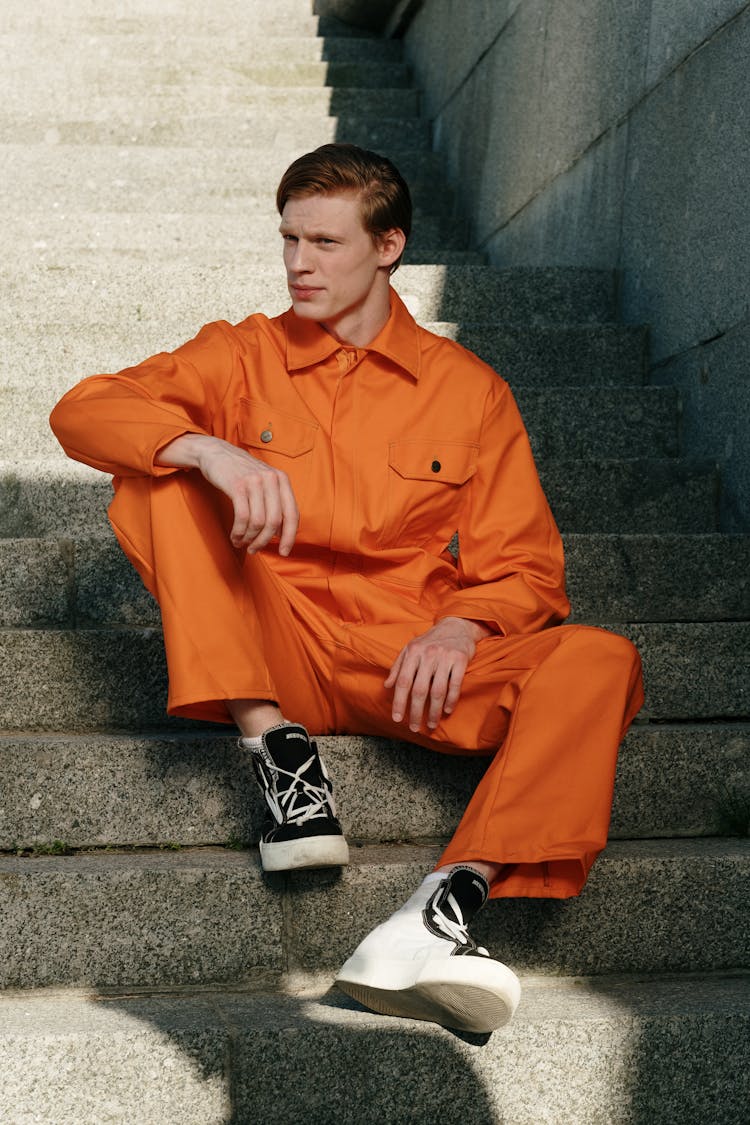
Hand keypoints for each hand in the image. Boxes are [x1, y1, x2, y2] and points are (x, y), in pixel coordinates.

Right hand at [156, 434, 298, 554]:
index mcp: (282, 480)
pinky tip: (235, 536)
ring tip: (242, 543)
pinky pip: (242, 517)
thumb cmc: (240, 472)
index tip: (284, 553)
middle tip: (254, 549)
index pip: (292, 514)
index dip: (290, 537)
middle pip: (275, 521)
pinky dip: (239, 532)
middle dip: (264, 541)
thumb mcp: (264, 482)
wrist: (216, 452)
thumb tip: (282, 533)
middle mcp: (271, 479)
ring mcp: (255, 481)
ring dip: (249, 538)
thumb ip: (275, 503)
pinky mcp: (237, 486)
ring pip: (258, 522)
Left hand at [384, 617, 491, 732]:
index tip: (397, 719)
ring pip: (438, 690)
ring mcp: (445, 656)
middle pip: (419, 690)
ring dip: (434, 711)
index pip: (403, 681)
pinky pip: (455, 684)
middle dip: (416, 712)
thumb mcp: (410, 649)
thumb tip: (387, 685)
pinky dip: (451, 700)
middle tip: (415, 727)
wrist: (456, 626)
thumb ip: (398, 667)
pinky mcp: (461, 659)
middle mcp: (427, 654)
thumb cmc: (430, 641)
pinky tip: (447, 710)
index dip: (399, 702)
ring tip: (431, 724)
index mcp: (412, 652)